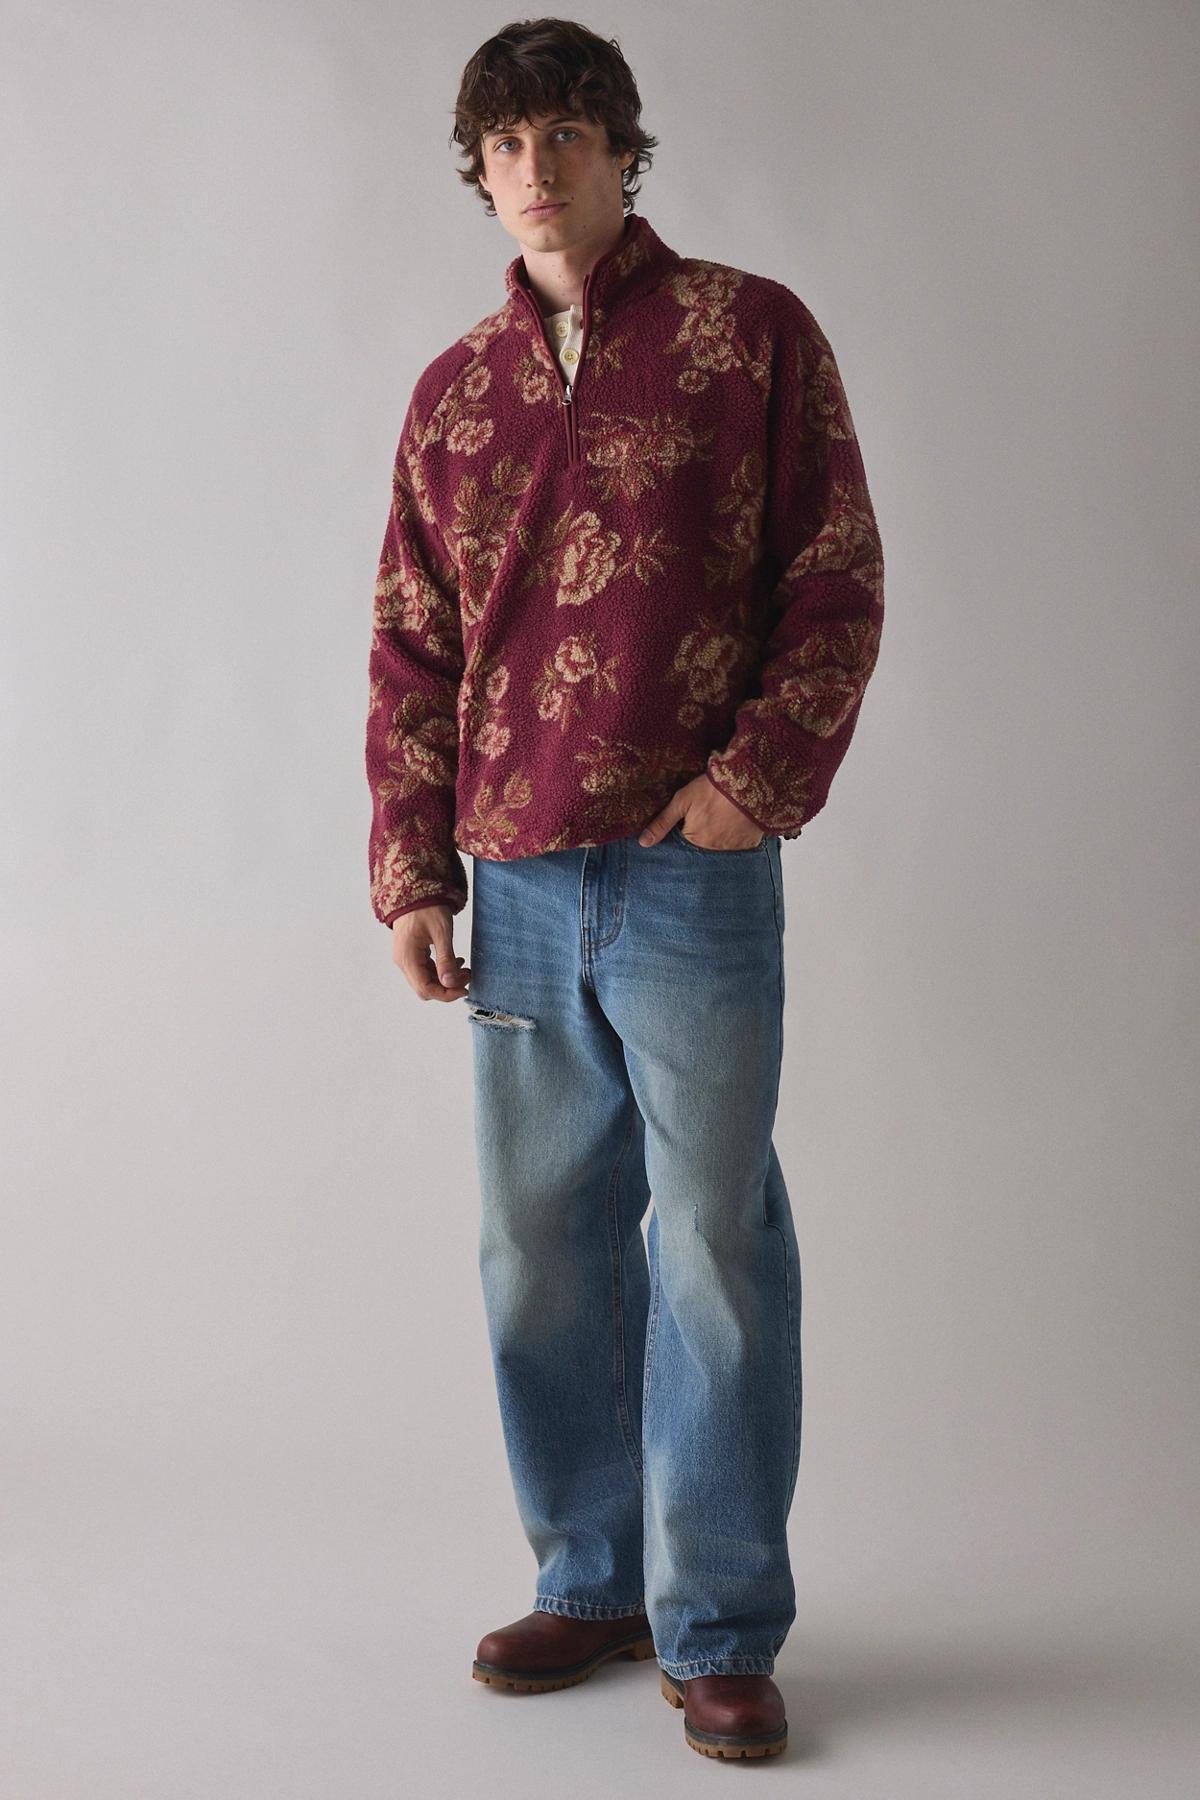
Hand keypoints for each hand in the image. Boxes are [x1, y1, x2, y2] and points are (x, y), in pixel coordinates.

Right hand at [392, 904, 471, 1001]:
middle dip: (448, 987)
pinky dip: (440, 970)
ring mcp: (405, 958)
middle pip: (425, 988)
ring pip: (426, 980)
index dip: (447, 994)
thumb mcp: (441, 932)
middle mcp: (403, 961)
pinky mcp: (410, 953)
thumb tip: (450, 984)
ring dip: (446, 979)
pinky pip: (425, 970)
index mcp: (408, 958)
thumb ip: (445, 960)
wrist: (414, 889)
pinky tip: (455, 961)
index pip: (426, 989)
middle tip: (467, 977)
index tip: (465, 989)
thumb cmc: (427, 907)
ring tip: (465, 969)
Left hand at [638, 773, 764, 850]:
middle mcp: (713, 850)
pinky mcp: (750, 843)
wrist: (747, 781)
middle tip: (710, 811)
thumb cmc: (711, 789)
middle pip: (703, 844)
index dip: (687, 826)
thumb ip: (662, 823)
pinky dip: (738, 835)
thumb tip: (643, 844)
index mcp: (694, 841)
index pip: (684, 840)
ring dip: (721, 834)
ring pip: (721, 844)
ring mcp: (733, 848)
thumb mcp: (682, 801)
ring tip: (724, 814)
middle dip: (704, 831)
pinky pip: (740, 844)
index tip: (694, 814)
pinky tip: (738, 820)